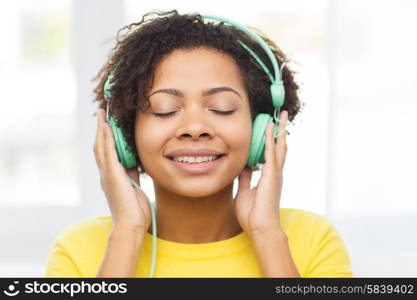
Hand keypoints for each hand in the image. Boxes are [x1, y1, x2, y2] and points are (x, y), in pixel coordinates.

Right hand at [93, 108, 151, 233]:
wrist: (131, 225)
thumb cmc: (134, 211)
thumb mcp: (135, 187)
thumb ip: (132, 174)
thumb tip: (134, 163)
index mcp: (112, 176)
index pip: (107, 152)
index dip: (106, 137)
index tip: (108, 123)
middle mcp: (106, 173)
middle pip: (100, 145)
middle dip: (101, 128)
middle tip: (103, 112)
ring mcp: (108, 174)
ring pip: (102, 146)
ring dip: (102, 129)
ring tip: (103, 113)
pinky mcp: (112, 175)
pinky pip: (108, 153)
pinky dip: (106, 139)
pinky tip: (107, 127)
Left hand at [234, 110, 288, 235]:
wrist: (260, 227)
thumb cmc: (252, 214)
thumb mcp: (245, 191)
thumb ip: (245, 177)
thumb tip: (243, 167)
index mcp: (268, 177)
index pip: (270, 154)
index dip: (270, 141)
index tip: (268, 128)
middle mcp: (274, 172)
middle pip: (279, 147)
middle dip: (280, 131)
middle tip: (282, 117)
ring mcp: (275, 173)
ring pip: (279, 146)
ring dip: (279, 130)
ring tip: (281, 116)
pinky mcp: (272, 174)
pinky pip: (271, 152)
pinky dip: (271, 139)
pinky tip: (271, 127)